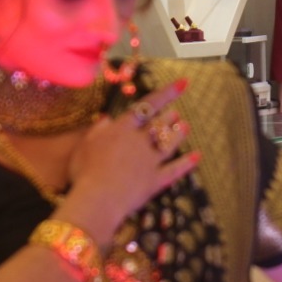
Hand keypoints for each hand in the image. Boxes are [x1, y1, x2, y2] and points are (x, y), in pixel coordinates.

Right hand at [65, 78, 198, 239]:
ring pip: (169, 143)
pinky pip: (174, 170)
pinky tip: (197, 156)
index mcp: (122, 129)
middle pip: (159, 124)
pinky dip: (186, 163)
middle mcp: (140, 141)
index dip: (166, 93)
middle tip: (176, 112)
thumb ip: (98, 130)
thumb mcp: (84, 145)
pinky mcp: (156, 181)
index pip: (146, 105)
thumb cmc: (85, 171)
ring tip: (186, 126)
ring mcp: (150, 161)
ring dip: (178, 134)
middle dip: (169, 116)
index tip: (183, 84)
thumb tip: (108, 118)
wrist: (98, 198)